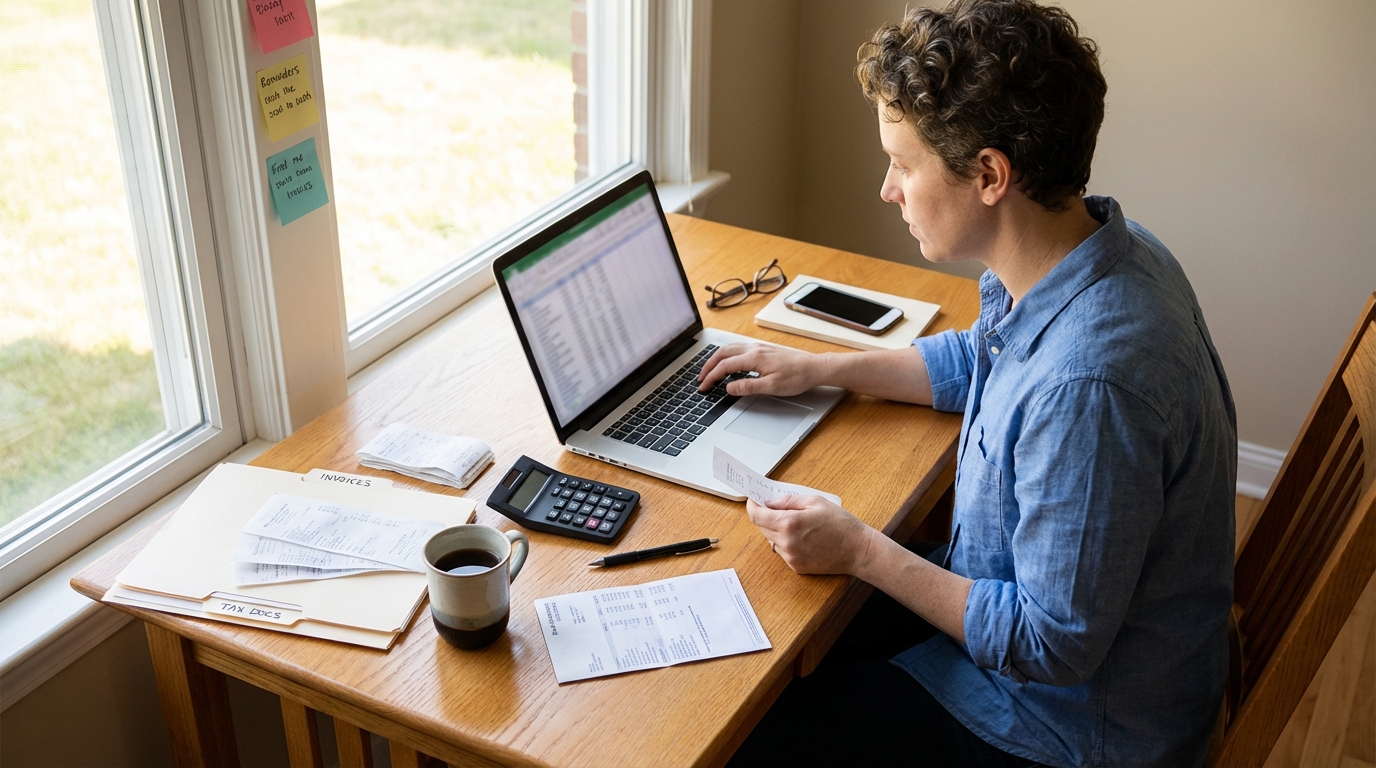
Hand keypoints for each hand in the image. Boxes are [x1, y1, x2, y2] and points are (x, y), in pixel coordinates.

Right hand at [697, 343, 827, 396]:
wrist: (814, 367)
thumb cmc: (797, 377)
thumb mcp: (772, 387)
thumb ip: (748, 387)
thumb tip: (729, 388)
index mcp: (754, 358)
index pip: (724, 366)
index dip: (711, 377)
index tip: (703, 387)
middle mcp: (754, 349)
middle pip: (723, 353)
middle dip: (708, 366)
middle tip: (701, 378)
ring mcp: (759, 347)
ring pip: (730, 348)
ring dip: (717, 358)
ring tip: (710, 370)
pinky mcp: (764, 348)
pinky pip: (739, 347)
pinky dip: (727, 354)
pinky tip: (729, 362)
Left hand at [746, 494, 876, 575]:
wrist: (858, 550)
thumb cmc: (841, 524)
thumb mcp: (815, 501)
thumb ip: (789, 500)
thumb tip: (770, 502)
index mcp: (789, 523)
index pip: (756, 516)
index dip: (752, 506)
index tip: (753, 500)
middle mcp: (786, 542)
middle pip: (761, 528)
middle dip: (765, 516)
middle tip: (776, 508)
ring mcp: (790, 557)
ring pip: (771, 540)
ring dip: (776, 530)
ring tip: (796, 524)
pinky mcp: (796, 566)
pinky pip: (782, 551)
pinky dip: (786, 542)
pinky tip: (803, 537)